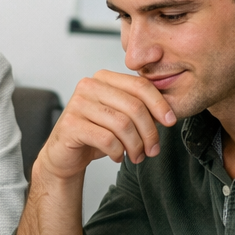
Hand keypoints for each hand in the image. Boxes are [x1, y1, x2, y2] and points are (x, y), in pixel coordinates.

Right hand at [37, 70, 176, 181]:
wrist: (64, 155)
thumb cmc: (94, 135)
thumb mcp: (120, 117)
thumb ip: (139, 109)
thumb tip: (168, 115)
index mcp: (104, 78)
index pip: (140, 85)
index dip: (159, 104)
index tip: (170, 122)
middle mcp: (89, 86)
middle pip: (134, 106)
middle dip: (149, 132)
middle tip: (152, 150)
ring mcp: (77, 104)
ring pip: (122, 124)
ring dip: (135, 146)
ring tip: (136, 156)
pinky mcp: (70, 124)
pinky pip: (107, 139)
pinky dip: (117, 152)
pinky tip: (117, 156)